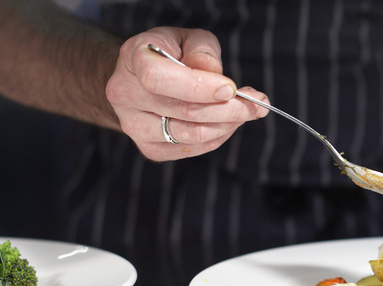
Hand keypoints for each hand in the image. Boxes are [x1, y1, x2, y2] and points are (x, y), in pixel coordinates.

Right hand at [105, 27, 268, 160]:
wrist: (142, 78)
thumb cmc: (170, 54)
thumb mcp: (188, 38)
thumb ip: (202, 51)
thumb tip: (213, 72)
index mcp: (132, 58)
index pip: (159, 78)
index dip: (198, 87)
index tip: (231, 89)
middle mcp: (126, 94)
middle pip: (183, 111)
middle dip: (229, 109)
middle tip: (257, 103)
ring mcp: (134, 126)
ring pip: (191, 135)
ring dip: (228, 125)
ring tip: (247, 111)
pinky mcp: (149, 148)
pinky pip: (192, 149)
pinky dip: (218, 137)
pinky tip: (228, 122)